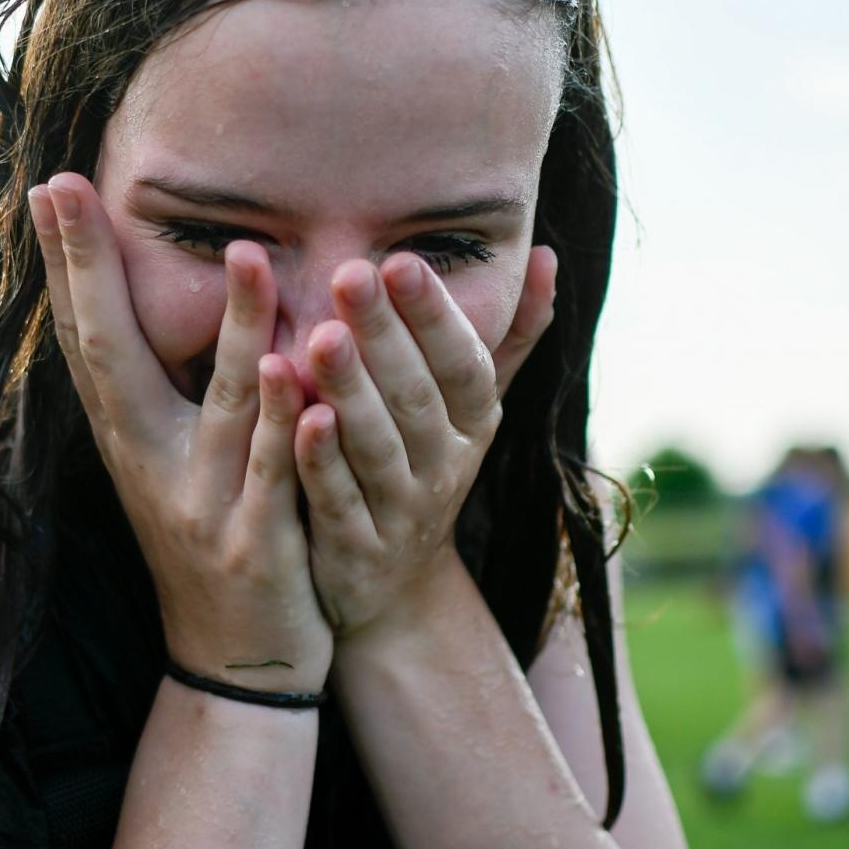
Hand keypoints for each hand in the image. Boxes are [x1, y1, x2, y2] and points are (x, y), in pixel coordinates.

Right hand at [28, 174, 332, 690]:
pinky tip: (306, 381)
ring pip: (226, 407)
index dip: (68, 265)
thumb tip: (150, 295)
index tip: (48, 188)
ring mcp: (204, 507)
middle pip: (116, 359)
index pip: (88, 338)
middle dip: (94, 271)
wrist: (238, 659)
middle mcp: (151, 465)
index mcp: (129, 439)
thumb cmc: (207, 537)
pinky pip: (279, 479)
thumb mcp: (169, 462)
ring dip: (237, 329)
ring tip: (247, 252)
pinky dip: (290, 431)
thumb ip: (166, 387)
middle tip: (70, 188)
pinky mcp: (259, 548)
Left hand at [294, 246, 557, 641]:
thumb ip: (509, 336)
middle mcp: (446, 466)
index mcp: (473, 423)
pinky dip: (322, 462)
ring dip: (352, 391)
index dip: (435, 316)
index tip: (401, 260)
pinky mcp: (356, 550)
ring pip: (379, 447)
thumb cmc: (426, 466)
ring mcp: (403, 512)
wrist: (395, 589)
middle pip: (417, 397)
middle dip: (385, 334)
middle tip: (351, 274)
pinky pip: (340, 502)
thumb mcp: (472, 407)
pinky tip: (301, 420)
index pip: (462, 363)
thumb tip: (547, 258)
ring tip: (322, 337)